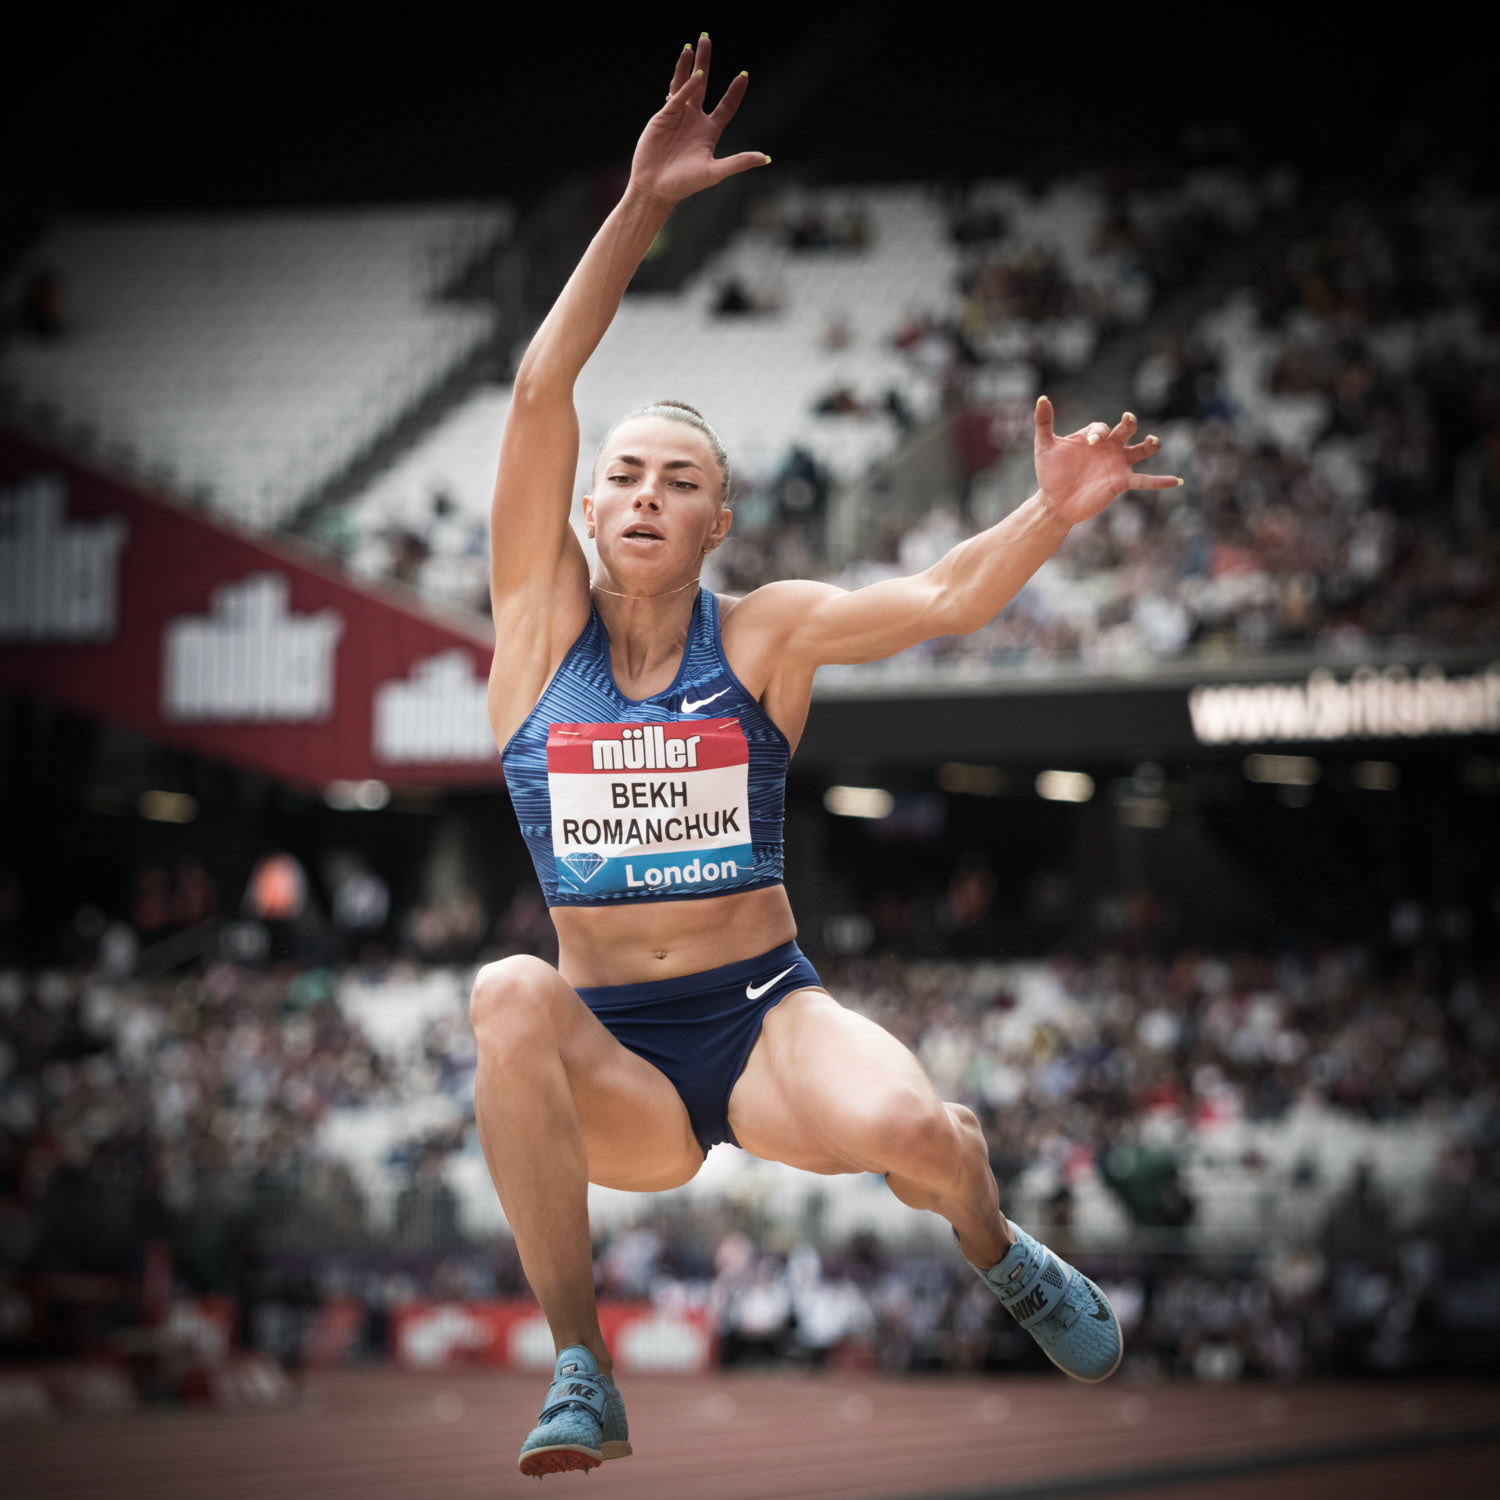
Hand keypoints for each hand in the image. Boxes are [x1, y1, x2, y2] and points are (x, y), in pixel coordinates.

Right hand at [629, 35, 767, 206]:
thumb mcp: (715, 172)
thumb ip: (739, 162)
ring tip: (693, 45)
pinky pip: (676, 95)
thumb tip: (765, 158)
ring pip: (685, 84)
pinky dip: (684, 84)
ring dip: (689, 65)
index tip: (744, 75)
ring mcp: (678, 116)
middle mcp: (695, 120)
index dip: (735, 91)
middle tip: (707, 39)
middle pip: (704, 85)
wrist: (655, 188)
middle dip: (706, 61)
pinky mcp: (663, 115)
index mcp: (709, 131)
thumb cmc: (685, 184)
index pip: (726, 106)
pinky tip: (694, 74)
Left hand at [1032, 397, 1181, 526]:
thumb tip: (1042, 397)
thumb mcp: (1045, 446)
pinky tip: (1177, 481)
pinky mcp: (1122, 483)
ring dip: (1149, 444)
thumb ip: (1044, 422)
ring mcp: (1118, 464)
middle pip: (1126, 429)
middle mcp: (1110, 447)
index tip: (1091, 443)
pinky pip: (1145, 480)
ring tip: (1153, 441)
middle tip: (1128, 419)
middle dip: (1129, 423)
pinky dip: (1161, 481)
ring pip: (1141, 450)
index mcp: (1094, 436)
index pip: (1101, 427)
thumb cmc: (1050, 473)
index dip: (1098, 433)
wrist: (1055, 502)